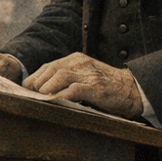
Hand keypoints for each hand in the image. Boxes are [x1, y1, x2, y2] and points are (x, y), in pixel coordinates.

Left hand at [23, 53, 142, 118]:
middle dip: (38, 80)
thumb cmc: (108, 86)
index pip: (51, 64)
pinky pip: (74, 90)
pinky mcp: (95, 87)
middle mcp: (81, 64)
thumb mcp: (87, 76)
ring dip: (47, 86)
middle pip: (52, 68)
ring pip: (60, 75)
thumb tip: (47, 91)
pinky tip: (54, 101)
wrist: (133, 90)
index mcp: (77, 59)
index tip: (28, 86)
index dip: (37, 75)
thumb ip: (70, 79)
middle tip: (30, 92)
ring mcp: (88, 75)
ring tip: (40, 96)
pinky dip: (61, 96)